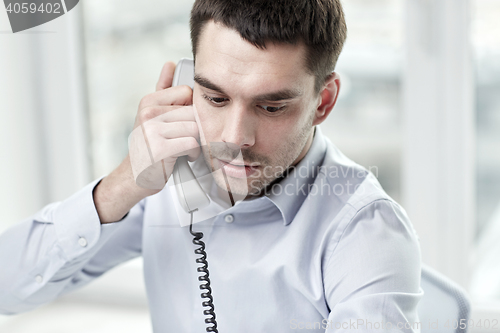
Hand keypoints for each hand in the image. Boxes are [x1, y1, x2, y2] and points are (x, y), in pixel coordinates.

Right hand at [93, 62, 199, 222]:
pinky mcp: (159, 149)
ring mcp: (152, 131)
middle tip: (185, 140)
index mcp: (148, 102)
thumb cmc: (149, 146)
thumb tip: (170, 64)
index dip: (191, 109)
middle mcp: (148, 113)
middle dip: (195, 128)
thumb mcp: (152, 115)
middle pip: (194, 111)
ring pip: (194, 127)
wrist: (135, 177)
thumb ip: (162, 90)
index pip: (187, 92)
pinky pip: (191, 143)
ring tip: (184, 149)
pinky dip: (192, 153)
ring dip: (195, 142)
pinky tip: (183, 157)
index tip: (183, 122)